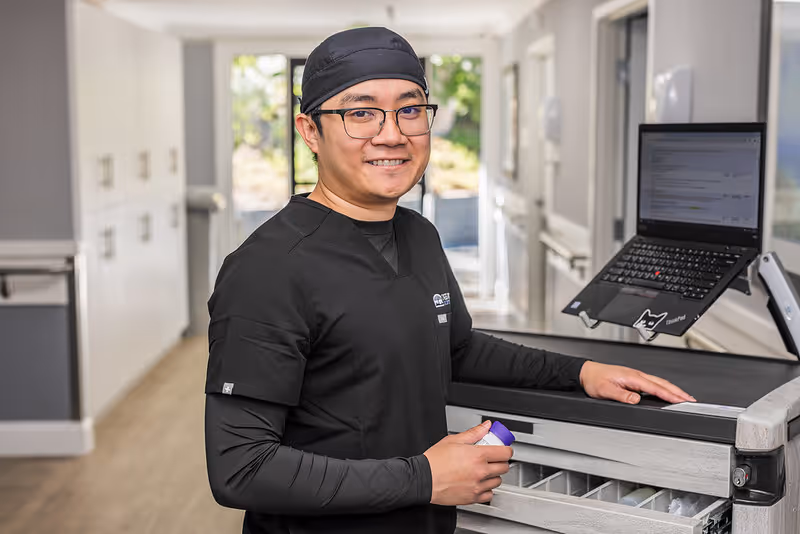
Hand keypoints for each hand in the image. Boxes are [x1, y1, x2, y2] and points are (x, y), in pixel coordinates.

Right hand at [423, 420, 512, 505]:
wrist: (423, 479)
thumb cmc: (434, 461)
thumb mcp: (453, 440)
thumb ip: (474, 432)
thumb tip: (486, 426)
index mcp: (478, 456)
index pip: (505, 452)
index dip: (506, 449)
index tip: (502, 448)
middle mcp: (481, 472)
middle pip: (504, 467)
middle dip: (500, 461)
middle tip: (492, 458)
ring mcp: (478, 486)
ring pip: (498, 481)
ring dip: (493, 475)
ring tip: (483, 470)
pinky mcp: (473, 498)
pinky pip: (489, 495)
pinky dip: (487, 489)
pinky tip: (479, 483)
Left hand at [579, 361, 695, 403]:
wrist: (586, 372)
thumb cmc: (594, 379)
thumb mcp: (605, 390)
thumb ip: (622, 395)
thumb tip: (637, 399)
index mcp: (631, 376)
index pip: (655, 387)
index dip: (670, 394)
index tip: (682, 400)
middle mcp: (635, 375)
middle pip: (661, 383)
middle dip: (677, 391)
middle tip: (691, 400)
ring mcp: (635, 376)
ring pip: (658, 382)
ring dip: (672, 389)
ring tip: (683, 397)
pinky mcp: (633, 378)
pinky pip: (652, 383)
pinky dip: (663, 388)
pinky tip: (666, 393)